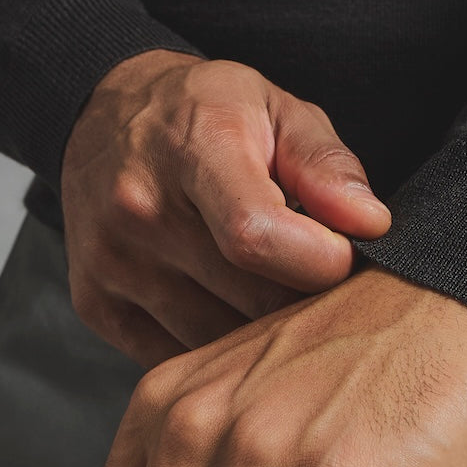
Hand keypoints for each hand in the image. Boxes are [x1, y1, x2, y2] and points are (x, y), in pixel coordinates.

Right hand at [60, 49, 392, 368]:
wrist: (100, 117)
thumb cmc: (206, 112)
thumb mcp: (276, 108)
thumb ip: (326, 164)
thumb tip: (371, 225)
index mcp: (194, 149)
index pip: (256, 235)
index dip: (319, 261)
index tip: (344, 255)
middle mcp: (140, 209)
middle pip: (250, 298)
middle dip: (303, 297)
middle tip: (318, 274)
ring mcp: (112, 263)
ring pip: (218, 343)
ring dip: (262, 329)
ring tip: (275, 287)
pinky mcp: (96, 305)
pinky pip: (177, 359)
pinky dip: (216, 349)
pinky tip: (230, 306)